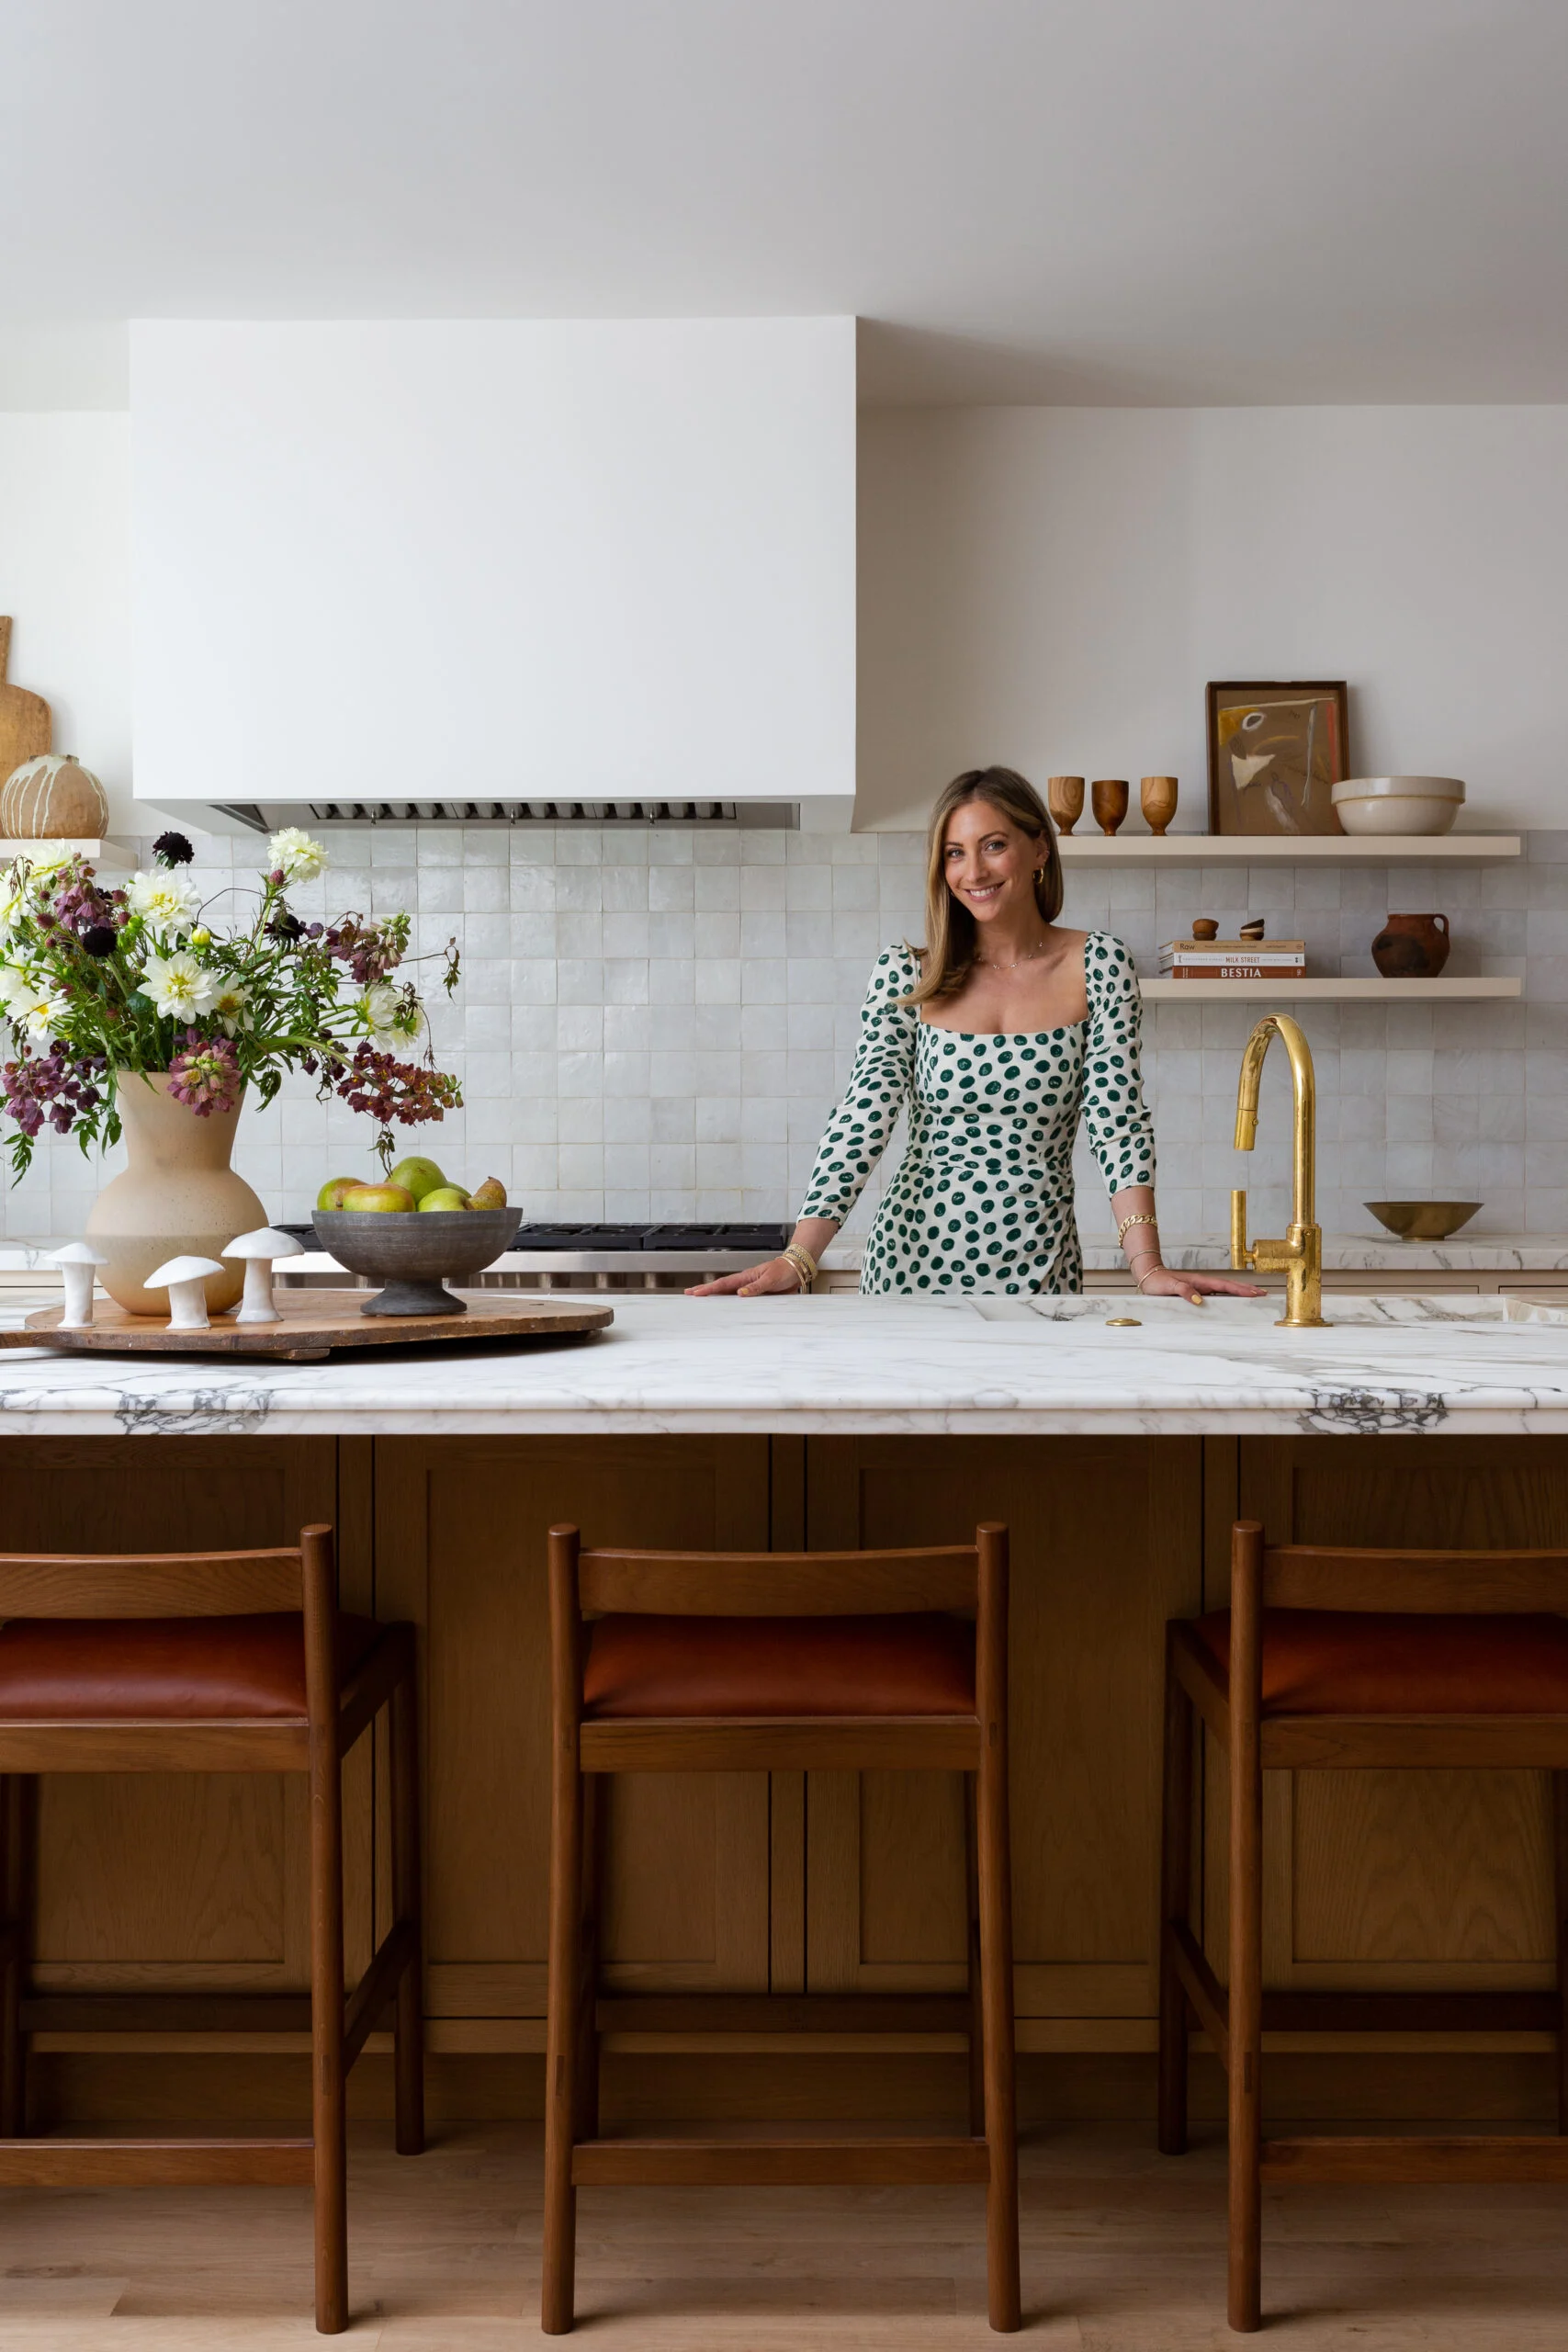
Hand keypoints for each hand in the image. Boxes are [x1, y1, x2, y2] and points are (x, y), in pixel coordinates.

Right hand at [686, 1257, 804, 1297]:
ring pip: (728, 1292)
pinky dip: (728, 1300)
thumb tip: (740, 1293)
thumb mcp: (770, 1280)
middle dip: (705, 1290)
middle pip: (721, 1287)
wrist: (796, 1269)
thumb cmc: (784, 1271)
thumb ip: (756, 1287)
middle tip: (689, 1294)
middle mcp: (745, 1282)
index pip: (723, 1284)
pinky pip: (739, 1298)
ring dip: (715, 1296)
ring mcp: (749, 1287)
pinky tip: (724, 1305)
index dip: (709, 1289)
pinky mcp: (755, 1293)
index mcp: (746, 1277)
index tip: (695, 1292)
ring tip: (701, 1300)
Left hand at [1132, 1265, 1267, 1302]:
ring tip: (1256, 1296)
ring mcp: (1203, 1287)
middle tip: (1264, 1294)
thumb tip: (1199, 1299)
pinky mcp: (1198, 1292)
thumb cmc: (1158, 1283)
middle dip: (1247, 1290)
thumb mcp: (1169, 1287)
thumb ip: (1183, 1291)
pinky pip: (1219, 1294)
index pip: (1225, 1286)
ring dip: (1241, 1292)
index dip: (1241, 1289)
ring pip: (1226, 1290)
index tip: (1255, 1293)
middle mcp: (1204, 1284)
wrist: (1150, 1277)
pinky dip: (1230, 1296)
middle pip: (1231, 1286)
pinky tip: (1235, 1301)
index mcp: (1201, 1281)